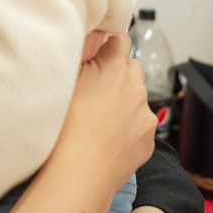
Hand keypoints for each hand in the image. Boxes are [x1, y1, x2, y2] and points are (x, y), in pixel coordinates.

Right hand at [53, 34, 155, 194]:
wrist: (79, 175)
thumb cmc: (64, 129)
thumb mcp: (63, 81)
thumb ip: (81, 54)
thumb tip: (93, 37)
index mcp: (114, 69)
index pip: (120, 40)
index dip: (106, 46)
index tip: (94, 55)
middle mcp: (136, 89)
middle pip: (132, 67)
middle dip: (117, 73)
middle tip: (94, 88)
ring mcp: (146, 116)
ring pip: (138, 98)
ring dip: (124, 101)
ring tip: (98, 119)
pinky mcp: (149, 141)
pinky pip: (141, 125)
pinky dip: (129, 127)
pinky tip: (107, 139)